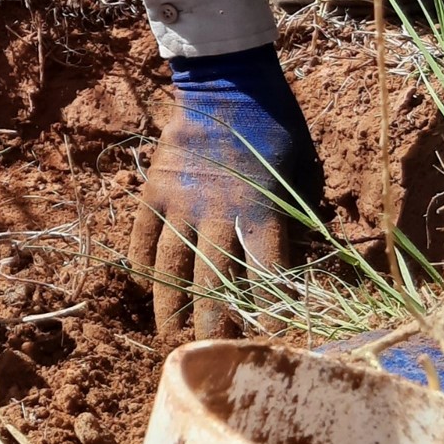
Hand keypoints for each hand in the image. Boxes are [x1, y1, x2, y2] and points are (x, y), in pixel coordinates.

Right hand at [121, 46, 323, 337]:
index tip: (269, 343)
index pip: (265, 275)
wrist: (227, 86)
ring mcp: (178, 203)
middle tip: (212, 356)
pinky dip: (143, 265)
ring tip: (170, 337)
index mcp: (259, 210)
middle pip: (213, 282)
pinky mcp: (153, 192)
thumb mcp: (301, 176)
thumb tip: (299, 271)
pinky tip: (147, 287)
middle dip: (213, 325)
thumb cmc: (278, 130)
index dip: (268, 312)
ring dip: (170, 307)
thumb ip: (296, 223)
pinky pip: (142, 237)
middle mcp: (215, 212)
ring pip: (170, 267)